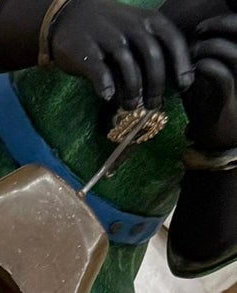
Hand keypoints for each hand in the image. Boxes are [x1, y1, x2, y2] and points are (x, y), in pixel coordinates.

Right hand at [43, 0, 192, 107]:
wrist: (71, 15)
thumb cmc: (112, 30)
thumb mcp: (138, 30)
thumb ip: (153, 50)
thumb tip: (171, 84)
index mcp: (149, 20)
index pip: (173, 40)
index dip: (181, 65)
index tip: (184, 86)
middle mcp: (132, 26)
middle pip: (152, 55)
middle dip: (157, 84)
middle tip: (155, 105)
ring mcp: (108, 37)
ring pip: (128, 64)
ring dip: (133, 89)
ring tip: (132, 105)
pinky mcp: (85, 51)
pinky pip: (99, 70)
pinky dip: (105, 85)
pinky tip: (108, 97)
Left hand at [169, 5, 236, 145]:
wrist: (216, 145)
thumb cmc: (210, 110)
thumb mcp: (206, 82)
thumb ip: (200, 64)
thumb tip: (184, 47)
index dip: (224, 22)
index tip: (202, 30)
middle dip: (218, 27)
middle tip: (198, 34)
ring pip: (233, 52)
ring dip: (209, 48)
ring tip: (193, 55)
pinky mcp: (228, 100)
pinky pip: (222, 76)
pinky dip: (205, 68)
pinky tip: (191, 75)